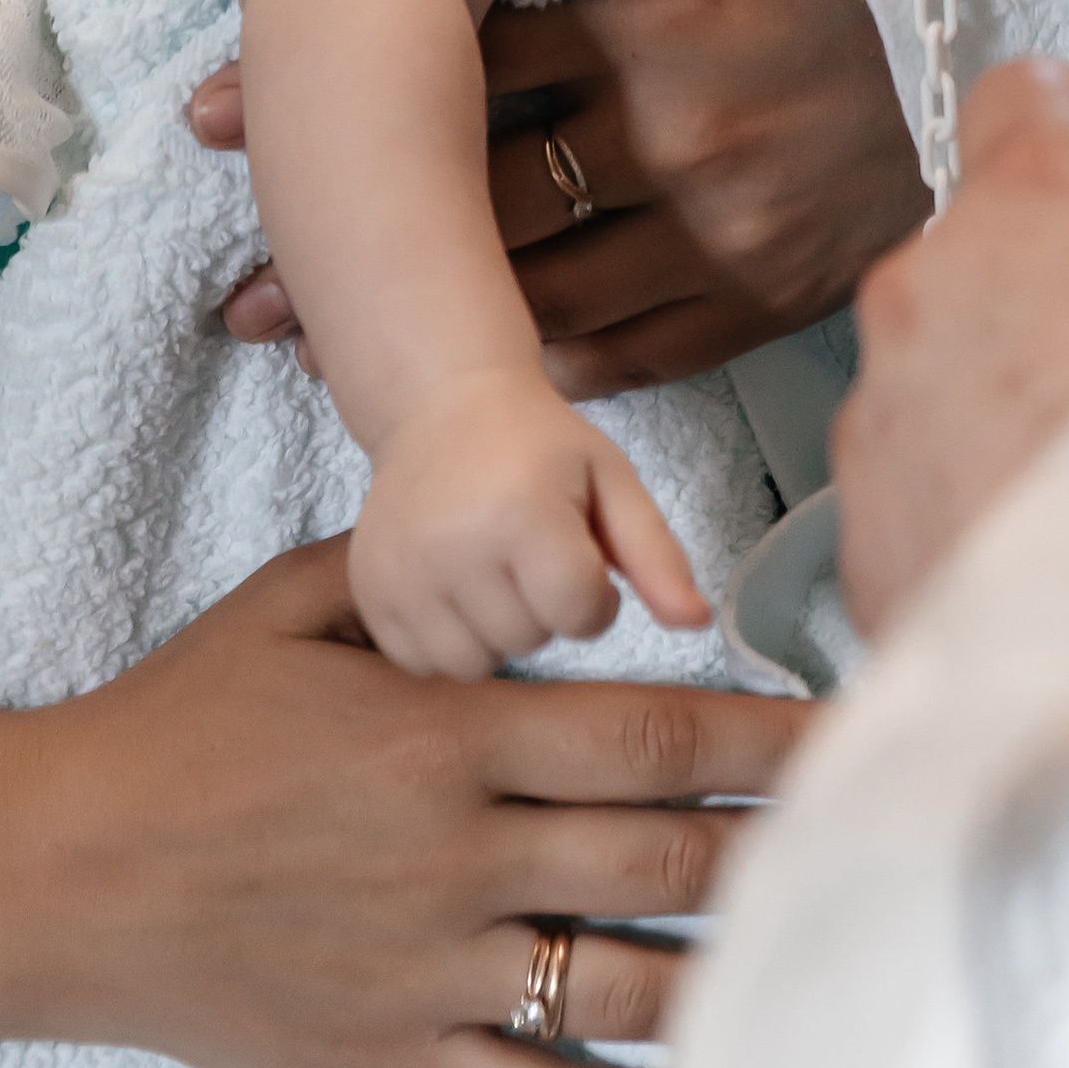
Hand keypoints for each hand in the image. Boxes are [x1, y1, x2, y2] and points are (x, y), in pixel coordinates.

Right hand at [17, 537, 802, 1067]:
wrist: (53, 868)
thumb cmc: (179, 721)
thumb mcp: (295, 604)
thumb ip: (419, 583)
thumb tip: (527, 561)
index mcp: (442, 733)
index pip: (646, 735)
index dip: (761, 737)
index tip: (840, 732)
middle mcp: (451, 855)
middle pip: (660, 859)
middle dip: (778, 846)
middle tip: (870, 837)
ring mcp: (422, 973)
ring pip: (621, 984)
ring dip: (727, 966)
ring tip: (812, 948)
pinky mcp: (385, 1066)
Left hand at [196, 0, 924, 377]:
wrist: (945, 108)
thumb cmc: (791, 1)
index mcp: (665, 11)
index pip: (465, 54)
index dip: (333, 85)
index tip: (206, 118)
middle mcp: (686, 128)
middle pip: (475, 195)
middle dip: (344, 244)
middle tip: (235, 280)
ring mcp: (719, 232)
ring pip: (525, 290)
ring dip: (409, 319)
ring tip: (292, 338)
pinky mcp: (742, 312)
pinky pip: (601, 355)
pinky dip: (513, 362)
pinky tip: (439, 368)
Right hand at [351, 367, 709, 678]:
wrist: (442, 405)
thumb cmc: (538, 445)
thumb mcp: (610, 480)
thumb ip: (658, 554)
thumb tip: (697, 623)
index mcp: (522, 510)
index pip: (581, 613)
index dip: (592, 595)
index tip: (578, 556)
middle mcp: (453, 544)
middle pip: (528, 641)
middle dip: (543, 610)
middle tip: (529, 554)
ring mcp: (403, 570)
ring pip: (476, 662)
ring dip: (496, 631)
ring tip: (492, 572)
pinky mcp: (371, 591)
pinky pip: (423, 662)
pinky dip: (446, 638)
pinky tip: (454, 588)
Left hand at [837, 60, 1068, 637]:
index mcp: (1044, 194)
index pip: (1027, 95)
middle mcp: (934, 285)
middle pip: (978, 254)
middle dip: (1046, 302)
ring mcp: (885, 414)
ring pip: (937, 381)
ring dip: (1003, 418)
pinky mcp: (865, 542)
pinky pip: (914, 501)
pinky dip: (972, 525)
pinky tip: (1067, 571)